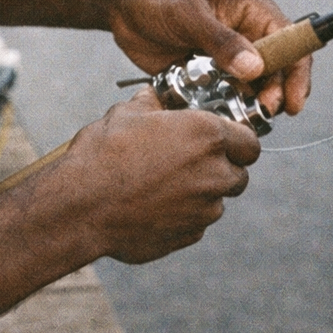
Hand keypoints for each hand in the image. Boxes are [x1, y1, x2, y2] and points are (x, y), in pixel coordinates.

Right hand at [68, 89, 260, 263]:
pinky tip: (152, 204)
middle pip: (239, 172)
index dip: (237, 139)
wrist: (82, 205)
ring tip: (163, 183)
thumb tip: (153, 98)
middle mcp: (215, 173)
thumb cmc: (103, 154)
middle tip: (189, 160)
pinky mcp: (191, 234)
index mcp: (206, 135)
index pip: (250, 141)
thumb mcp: (125, 114)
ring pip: (216, 198)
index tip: (220, 139)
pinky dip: (183, 213)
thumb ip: (150, 104)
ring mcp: (205, 208)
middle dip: (221, 167)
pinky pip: (197, 220)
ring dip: (200, 191)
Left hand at [106, 0, 310, 116]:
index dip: (296, 74)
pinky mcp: (207, 77)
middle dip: (272, 96)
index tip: (291, 101)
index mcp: (252, 13)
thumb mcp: (188, 13)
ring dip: (247, 106)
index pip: (290, 43)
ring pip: (251, 91)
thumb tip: (255, 67)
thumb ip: (220, 40)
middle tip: (260, 113)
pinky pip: (223, 98)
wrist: (122, 4)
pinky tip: (213, 115)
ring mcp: (227, 59)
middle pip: (276, 74)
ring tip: (236, 117)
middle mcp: (246, 37)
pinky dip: (222, 109)